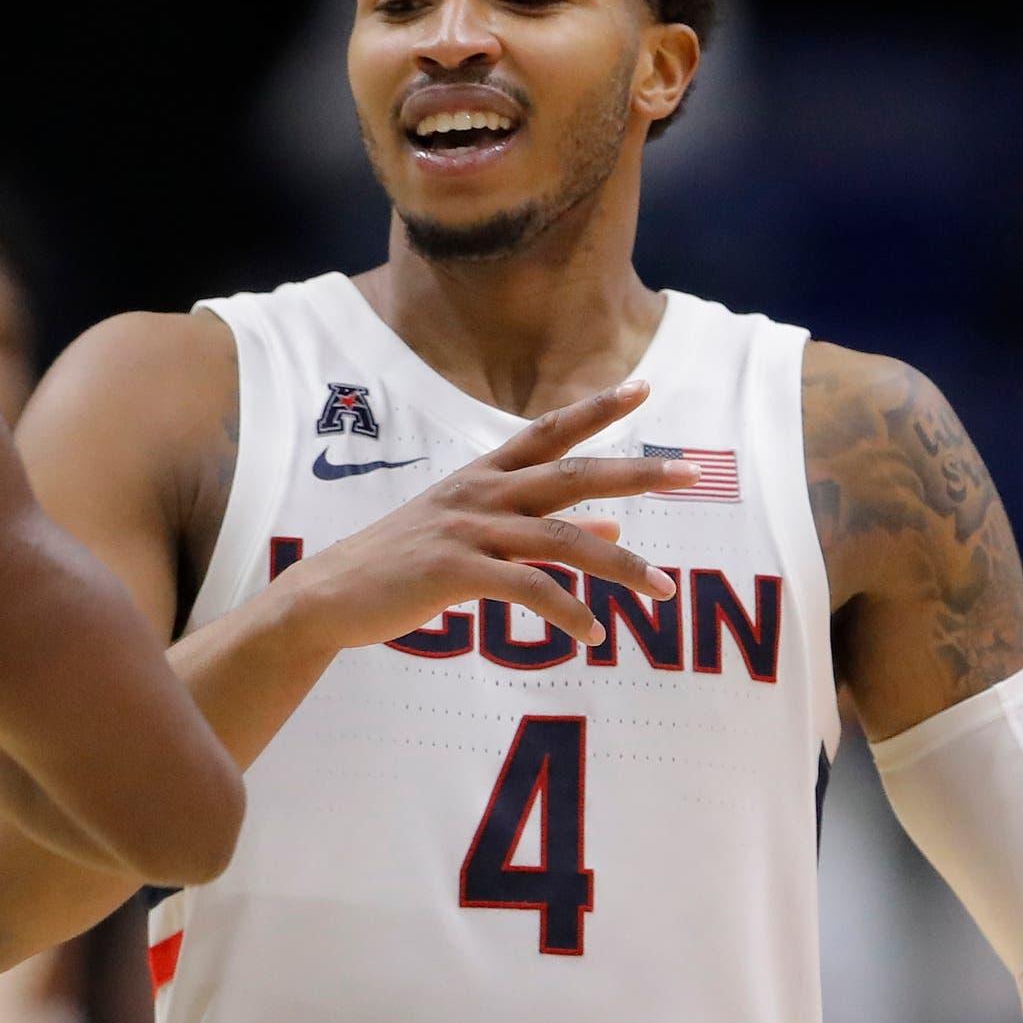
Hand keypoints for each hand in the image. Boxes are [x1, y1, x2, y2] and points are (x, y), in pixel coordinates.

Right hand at [267, 381, 692, 654]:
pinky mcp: (454, 571)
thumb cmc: (402, 567)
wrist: (329, 596)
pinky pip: (527, 590)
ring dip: (621, 566)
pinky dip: (567, 613)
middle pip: (572, 474)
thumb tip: (613, 528)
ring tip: (664, 590)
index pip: (548, 432)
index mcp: (481, 477)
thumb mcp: (471, 537)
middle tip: (692, 471)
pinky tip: (592, 635)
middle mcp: (480, 493)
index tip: (643, 387)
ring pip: (562, 538)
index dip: (596, 409)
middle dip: (636, 472)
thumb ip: (540, 530)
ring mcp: (468, 530)